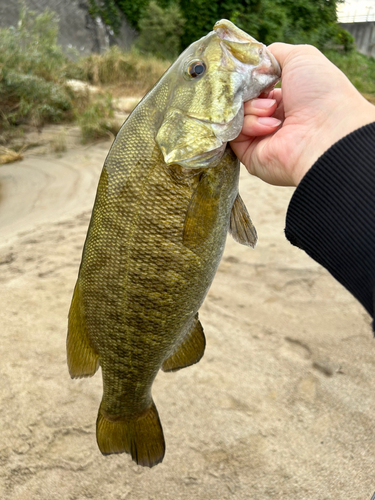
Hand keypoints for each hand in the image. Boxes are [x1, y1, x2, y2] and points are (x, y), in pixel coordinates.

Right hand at [230, 43, 374, 185]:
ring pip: (236, 114)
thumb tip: (250, 61)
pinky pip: (234, 134)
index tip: (252, 73)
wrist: (326, 133)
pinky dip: (249, 124)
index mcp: (286, 99)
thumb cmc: (320, 92)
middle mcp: (272, 119)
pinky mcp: (251, 156)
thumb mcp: (300, 57)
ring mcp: (261, 138)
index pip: (254, 86)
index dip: (250, 77)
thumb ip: (271, 54)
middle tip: (264, 92)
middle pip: (241, 99)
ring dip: (252, 108)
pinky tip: (269, 126)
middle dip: (249, 91)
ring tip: (272, 111)